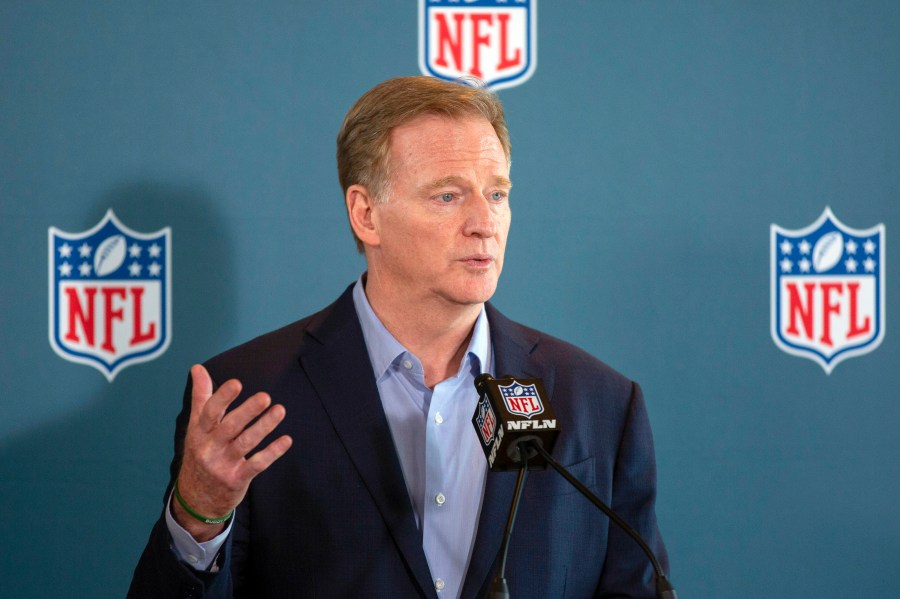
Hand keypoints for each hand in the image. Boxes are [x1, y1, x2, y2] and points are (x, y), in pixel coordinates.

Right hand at [172, 364, 292, 540]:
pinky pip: (257, 464)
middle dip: (247, 412)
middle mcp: (210, 447)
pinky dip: (272, 452)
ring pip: (245, 443)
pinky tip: (286, 440)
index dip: (222, 397)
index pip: (209, 412)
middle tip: (265, 397)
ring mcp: (223, 464)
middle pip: (230, 427)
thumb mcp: (196, 426)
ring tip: (280, 410)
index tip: (236, 383)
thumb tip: (197, 367)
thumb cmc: (200, 452)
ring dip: (264, 427)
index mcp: (200, 431)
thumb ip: (201, 396)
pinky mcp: (237, 479)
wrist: (195, 498)